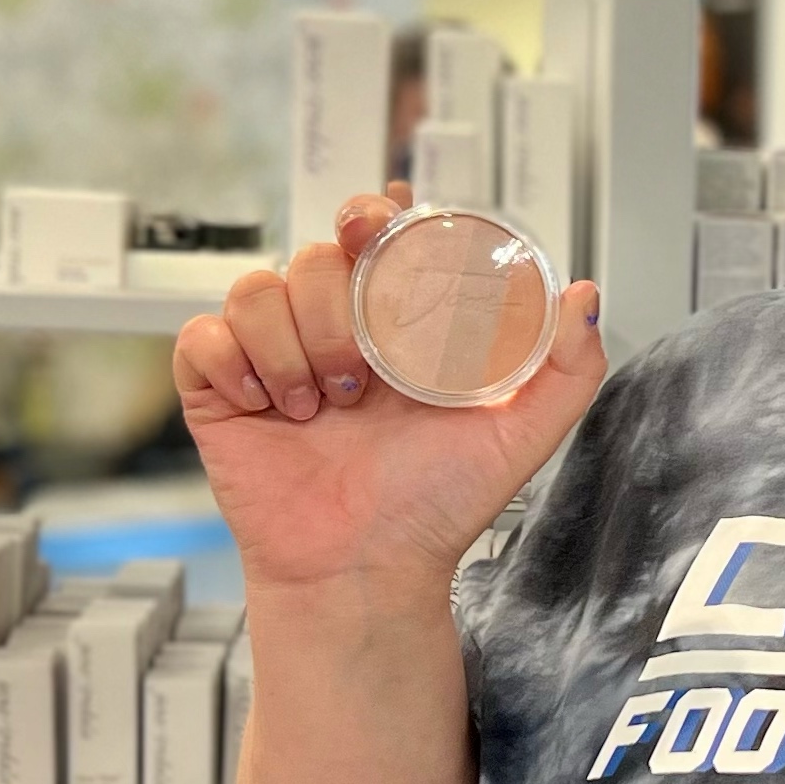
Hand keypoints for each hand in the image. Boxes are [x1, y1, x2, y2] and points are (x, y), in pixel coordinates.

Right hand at [173, 187, 606, 600]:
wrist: (370, 567)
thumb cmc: (440, 503)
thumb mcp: (522, 432)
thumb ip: (568, 367)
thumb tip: (581, 292)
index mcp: (399, 325)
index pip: (376, 235)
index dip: (372, 216)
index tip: (377, 227)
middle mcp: (335, 329)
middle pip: (315, 256)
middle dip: (338, 304)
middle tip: (363, 372)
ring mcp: (275, 356)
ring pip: (259, 289)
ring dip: (294, 345)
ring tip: (328, 407)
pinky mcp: (221, 390)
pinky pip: (203, 338)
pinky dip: (236, 364)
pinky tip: (271, 409)